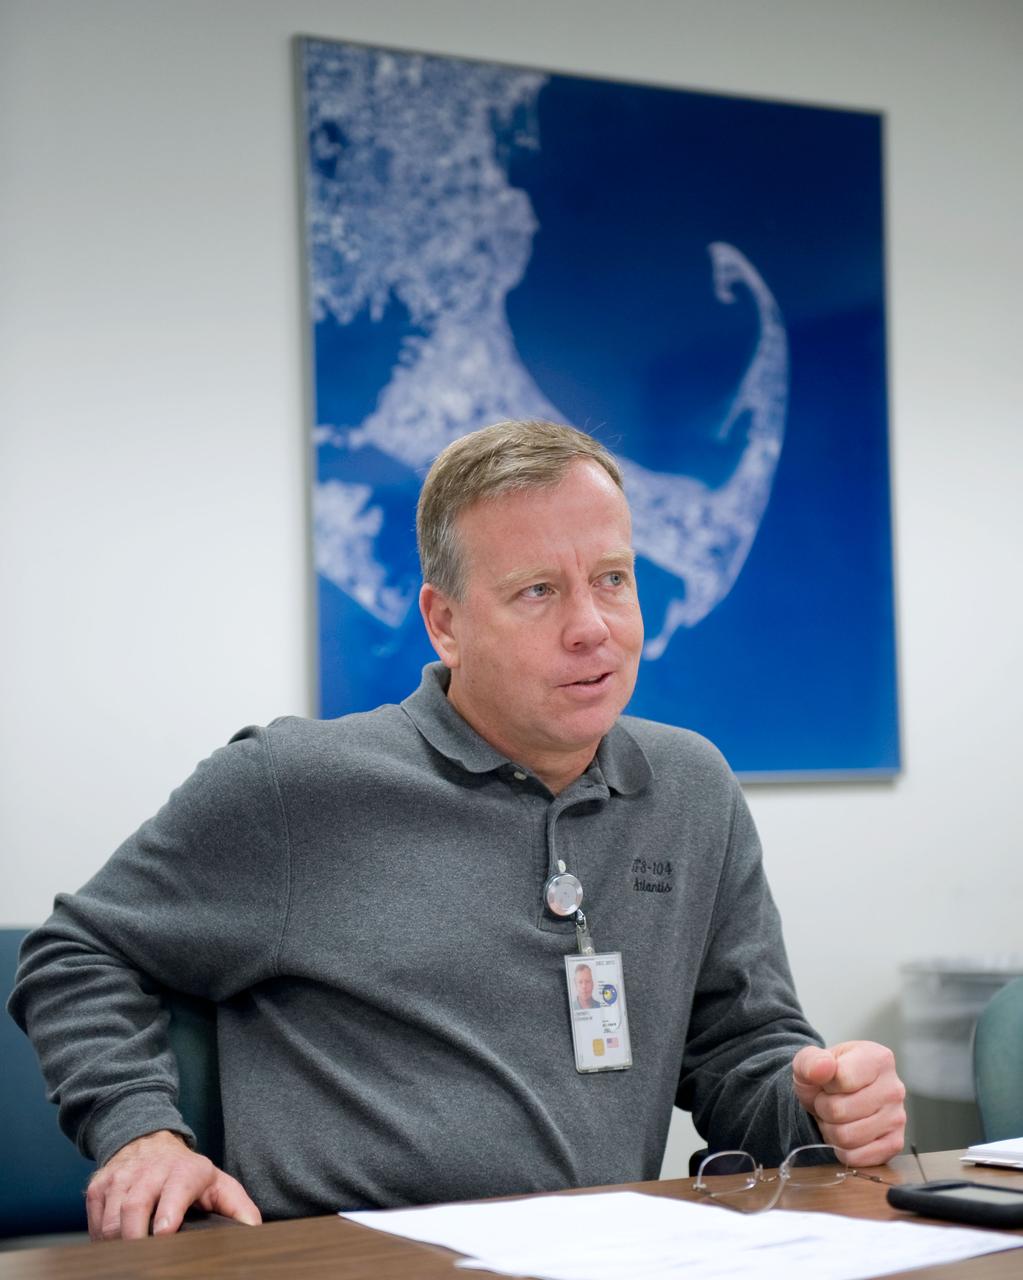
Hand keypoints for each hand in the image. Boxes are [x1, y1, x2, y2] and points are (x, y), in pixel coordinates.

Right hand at [86, 1129, 261, 1239]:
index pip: (176, 1189)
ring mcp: (121, 1178)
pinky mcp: (99, 1187)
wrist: (148, 1142)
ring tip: (132, 1255)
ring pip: (111, 1219)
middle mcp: (150, 1171)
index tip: (165, 1233)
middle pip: (135, 1207)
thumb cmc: (188, 1174)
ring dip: (118, 1244)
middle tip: (143, 1260)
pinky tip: (117, 1244)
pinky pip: (94, 1224)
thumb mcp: (218, 1184)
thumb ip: (238, 1209)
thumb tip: (253, 1233)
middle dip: (136, 1238)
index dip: (169, 1211)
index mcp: (185, 1171)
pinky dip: (101, 1241)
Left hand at [792, 1040, 905, 1166]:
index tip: (828, 1081)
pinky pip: (857, 1158)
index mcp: (877, 1058)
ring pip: (846, 1137)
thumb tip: (823, 1067)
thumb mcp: (810, 1061)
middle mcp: (894, 1088)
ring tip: (836, 1117)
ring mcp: (898, 1118)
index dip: (824, 1084)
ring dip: (830, 1130)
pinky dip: (842, 1150)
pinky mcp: (895, 1144)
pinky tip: (847, 1131)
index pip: (842, 1079)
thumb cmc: (825, 1076)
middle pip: (839, 1111)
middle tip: (828, 1102)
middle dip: (823, 1109)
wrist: (835, 1096)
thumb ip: (810, 1061)